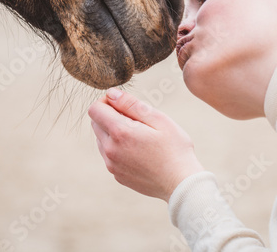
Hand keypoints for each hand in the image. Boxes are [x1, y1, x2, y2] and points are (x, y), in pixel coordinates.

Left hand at [88, 88, 204, 201]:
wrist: (181, 183)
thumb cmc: (175, 148)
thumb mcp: (158, 119)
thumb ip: (131, 104)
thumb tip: (111, 94)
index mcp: (120, 132)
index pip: (95, 109)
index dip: (107, 101)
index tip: (124, 104)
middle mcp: (110, 150)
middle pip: (96, 123)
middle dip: (111, 116)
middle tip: (137, 120)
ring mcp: (112, 165)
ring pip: (102, 139)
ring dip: (114, 132)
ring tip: (140, 136)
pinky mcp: (117, 175)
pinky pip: (109, 155)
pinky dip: (118, 148)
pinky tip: (140, 151)